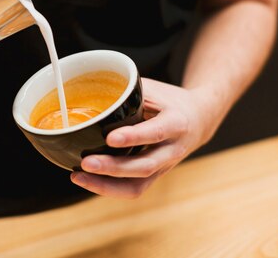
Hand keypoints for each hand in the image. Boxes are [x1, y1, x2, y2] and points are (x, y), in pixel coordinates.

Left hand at [70, 77, 219, 197]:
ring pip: (137, 185)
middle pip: (144, 166)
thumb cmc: (170, 101)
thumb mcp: (154, 89)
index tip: (109, 138)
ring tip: (78, 176)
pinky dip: (108, 188)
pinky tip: (86, 180)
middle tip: (86, 163)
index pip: (156, 132)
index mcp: (176, 123)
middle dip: (113, 168)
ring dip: (106, 185)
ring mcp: (164, 167)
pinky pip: (132, 189)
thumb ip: (128, 92)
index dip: (134, 137)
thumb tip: (89, 87)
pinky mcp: (154, 176)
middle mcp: (172, 150)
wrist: (199, 119)